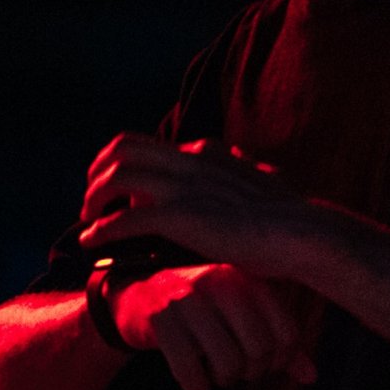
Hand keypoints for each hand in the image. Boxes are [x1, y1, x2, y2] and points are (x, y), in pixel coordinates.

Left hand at [78, 133, 306, 276]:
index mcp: (204, 154)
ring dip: (94, 197)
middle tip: (91, 199)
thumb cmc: (288, 218)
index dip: (124, 165)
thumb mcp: (264, 180)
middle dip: (98, 171)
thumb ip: (243, 168)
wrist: (301, 234)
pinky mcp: (179, 217)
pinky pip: (125, 219)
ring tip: (88, 219)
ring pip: (116, 177)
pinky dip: (102, 230)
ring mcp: (183, 187)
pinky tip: (92, 243)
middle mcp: (188, 162)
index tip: (117, 189)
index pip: (150, 146)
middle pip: (122, 149)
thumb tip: (239, 157)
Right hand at [108, 263, 318, 389]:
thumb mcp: (242, 315)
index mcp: (248, 277)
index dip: (279, 360)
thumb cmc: (201, 308)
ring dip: (221, 379)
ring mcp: (188, 298)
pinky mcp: (158, 319)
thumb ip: (278, 341)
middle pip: (259, 351)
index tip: (262, 362)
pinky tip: (192, 378)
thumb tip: (311, 377)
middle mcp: (221, 282)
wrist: (135, 294)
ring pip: (228, 363)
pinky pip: (190, 371)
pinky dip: (195, 385)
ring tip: (211, 370)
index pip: (287, 334)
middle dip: (249, 372)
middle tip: (233, 368)